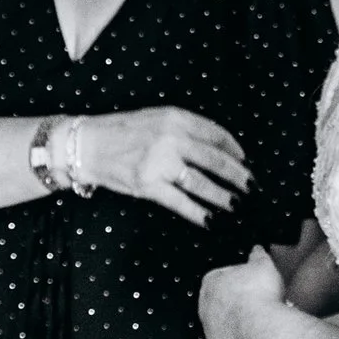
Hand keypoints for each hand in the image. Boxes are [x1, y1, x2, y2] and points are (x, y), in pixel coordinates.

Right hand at [78, 107, 249, 226]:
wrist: (86, 145)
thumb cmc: (122, 131)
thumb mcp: (156, 118)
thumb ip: (184, 128)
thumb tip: (217, 148)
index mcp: (175, 118)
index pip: (215, 134)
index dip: (234, 149)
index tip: (244, 160)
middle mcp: (171, 138)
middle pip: (215, 160)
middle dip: (238, 176)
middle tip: (252, 187)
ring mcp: (160, 163)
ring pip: (202, 184)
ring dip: (224, 197)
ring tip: (237, 205)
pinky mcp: (148, 186)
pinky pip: (181, 202)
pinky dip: (199, 213)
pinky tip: (211, 220)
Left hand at [198, 244, 285, 338]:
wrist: (262, 333)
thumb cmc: (259, 298)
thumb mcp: (263, 264)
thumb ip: (257, 256)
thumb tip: (257, 251)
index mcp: (210, 284)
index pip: (219, 278)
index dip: (237, 282)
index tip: (250, 285)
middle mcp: (205, 312)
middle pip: (220, 307)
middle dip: (237, 307)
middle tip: (257, 307)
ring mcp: (211, 337)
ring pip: (225, 332)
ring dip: (240, 330)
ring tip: (261, 328)